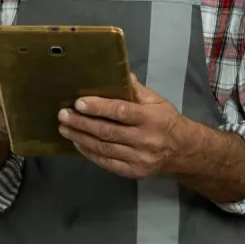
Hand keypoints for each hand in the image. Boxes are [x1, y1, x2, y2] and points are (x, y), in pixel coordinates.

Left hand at [57, 74, 184, 179]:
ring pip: (104, 148)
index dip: (98, 107)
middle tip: (63, 115)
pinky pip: (106, 163)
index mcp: (152, 119)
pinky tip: (78, 143)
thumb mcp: (156, 101)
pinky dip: (89, 153)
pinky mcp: (134, 172)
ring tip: (64, 128)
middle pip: (108, 131)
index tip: (78, 103)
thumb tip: (117, 71)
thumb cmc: (164, 120)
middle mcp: (147, 140)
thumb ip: (135, 89)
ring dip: (80, 138)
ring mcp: (140, 159)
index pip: (122, 112)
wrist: (181, 150)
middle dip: (81, 123)